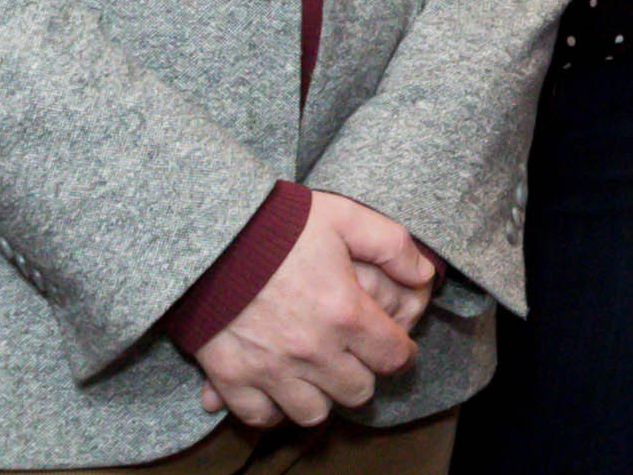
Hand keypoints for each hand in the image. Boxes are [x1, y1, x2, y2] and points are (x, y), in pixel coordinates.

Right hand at [191, 191, 429, 427]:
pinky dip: (270, 407)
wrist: (207, 230)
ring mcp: (270, 368)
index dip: (398, 351)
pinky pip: (261, 416)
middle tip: (349, 354)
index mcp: (346, 313)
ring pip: (313, 413)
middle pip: (357, 392)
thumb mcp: (343, 216)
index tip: (389, 343)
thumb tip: (425, 273)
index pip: (394, 358)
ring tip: (313, 372)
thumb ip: (391, 244)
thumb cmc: (278, 222)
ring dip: (319, 396)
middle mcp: (313, 351)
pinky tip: (275, 385)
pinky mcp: (231, 376)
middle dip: (360, 373)